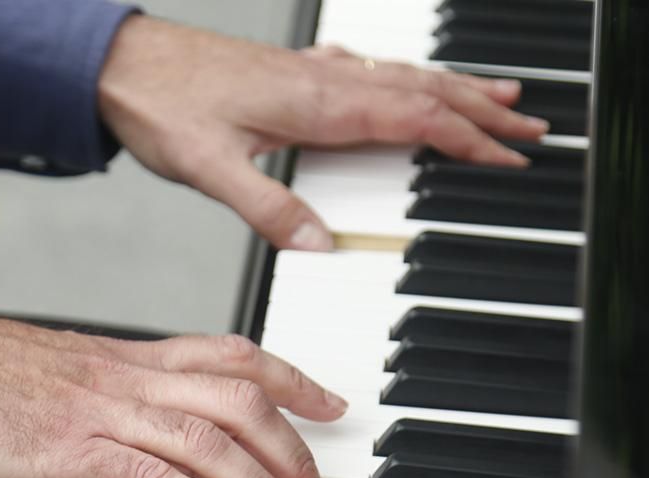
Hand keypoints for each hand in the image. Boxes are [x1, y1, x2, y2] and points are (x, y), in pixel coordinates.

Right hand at [0, 306, 346, 477]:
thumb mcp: (65, 375)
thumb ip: (118, 395)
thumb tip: (158, 430)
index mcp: (129, 357)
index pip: (233, 356)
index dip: (292, 379)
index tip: (331, 403)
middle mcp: (128, 376)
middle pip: (239, 400)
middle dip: (292, 448)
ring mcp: (101, 410)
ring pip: (208, 438)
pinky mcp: (69, 450)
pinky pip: (151, 477)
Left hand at [97, 16, 548, 250]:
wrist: (116, 63)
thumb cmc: (160, 105)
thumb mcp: (210, 167)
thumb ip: (269, 206)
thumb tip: (321, 243)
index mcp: (317, 102)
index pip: (416, 119)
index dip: (469, 137)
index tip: (512, 155)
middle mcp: (324, 80)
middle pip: (426, 91)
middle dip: (485, 109)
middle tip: (532, 125)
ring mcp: (312, 72)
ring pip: (403, 77)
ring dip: (456, 87)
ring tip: (500, 95)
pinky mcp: (293, 71)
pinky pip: (370, 71)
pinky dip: (407, 78)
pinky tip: (406, 82)